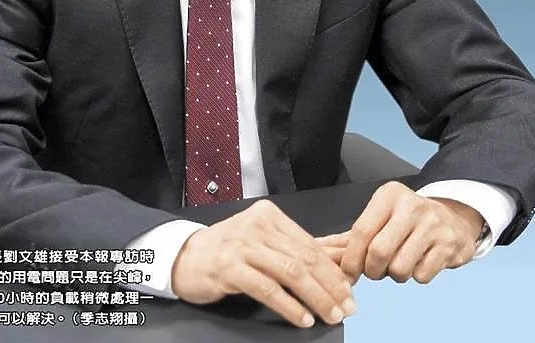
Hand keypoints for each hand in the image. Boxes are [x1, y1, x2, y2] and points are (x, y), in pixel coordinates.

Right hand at [171, 199, 354, 327]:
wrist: (185, 256)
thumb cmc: (227, 251)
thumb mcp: (260, 241)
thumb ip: (292, 249)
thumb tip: (334, 263)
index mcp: (269, 216)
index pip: (309, 243)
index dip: (332, 269)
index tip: (349, 289)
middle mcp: (257, 226)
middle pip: (304, 258)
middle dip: (331, 285)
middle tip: (347, 306)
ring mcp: (242, 245)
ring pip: (290, 272)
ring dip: (316, 297)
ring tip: (331, 314)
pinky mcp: (229, 267)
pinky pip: (267, 289)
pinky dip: (289, 306)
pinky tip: (303, 318)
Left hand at [317, 181, 483, 284]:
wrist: (453, 218)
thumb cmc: (407, 220)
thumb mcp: (380, 218)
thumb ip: (349, 237)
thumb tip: (317, 249)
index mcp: (389, 195)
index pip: (361, 231)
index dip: (351, 258)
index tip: (348, 273)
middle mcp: (411, 205)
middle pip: (379, 252)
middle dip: (372, 271)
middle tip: (375, 270)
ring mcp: (433, 224)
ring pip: (400, 268)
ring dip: (395, 275)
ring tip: (399, 262)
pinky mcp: (449, 244)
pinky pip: (421, 276)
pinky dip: (416, 276)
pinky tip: (419, 260)